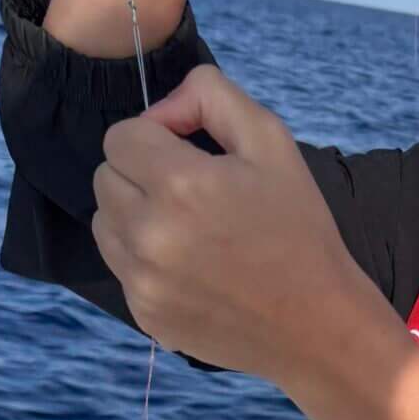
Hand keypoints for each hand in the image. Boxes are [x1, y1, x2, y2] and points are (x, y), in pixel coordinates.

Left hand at [94, 67, 418, 419]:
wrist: (315, 324)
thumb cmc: (298, 228)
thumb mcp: (271, 140)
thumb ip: (211, 95)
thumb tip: (165, 105)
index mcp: (180, 183)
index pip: (120, 136)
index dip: (153, 135)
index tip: (189, 152)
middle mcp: (149, 232)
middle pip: (104, 177)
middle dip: (139, 173)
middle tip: (191, 191)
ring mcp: (142, 279)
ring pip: (103, 222)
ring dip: (133, 215)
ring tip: (186, 227)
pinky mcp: (143, 313)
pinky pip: (119, 267)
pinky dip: (143, 259)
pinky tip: (190, 266)